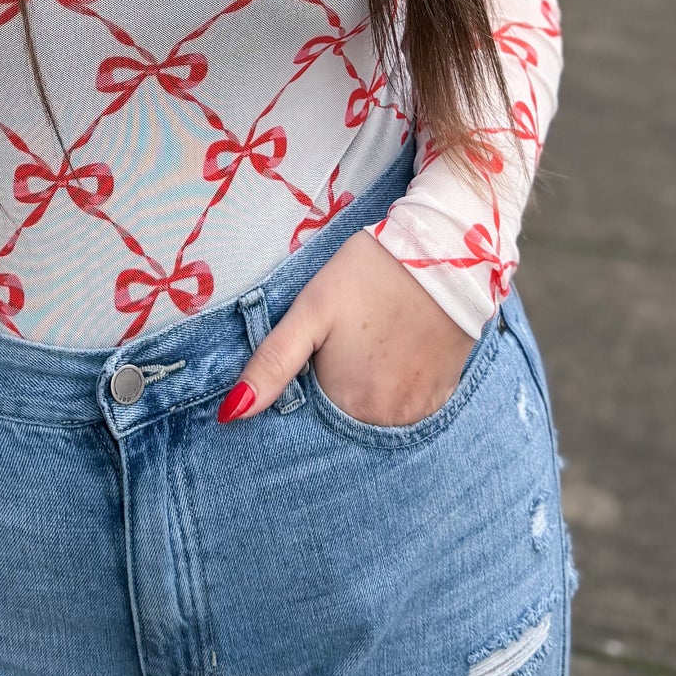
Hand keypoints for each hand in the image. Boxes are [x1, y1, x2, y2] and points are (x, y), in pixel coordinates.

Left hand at [218, 230, 475, 427]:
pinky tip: (395, 357)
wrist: (443, 253)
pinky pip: (410, 409)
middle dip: (336, 394)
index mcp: (347, 404)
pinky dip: (398, 391)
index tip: (312, 363)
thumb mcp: (311, 311)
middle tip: (342, 348)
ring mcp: (419, 412)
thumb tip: (230, 414)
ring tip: (368, 349)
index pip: (310, 423)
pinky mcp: (445, 398)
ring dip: (368, 394)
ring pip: (378, 415)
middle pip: (344, 420)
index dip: (306, 393)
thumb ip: (272, 364)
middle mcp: (385, 420)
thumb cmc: (368, 276)